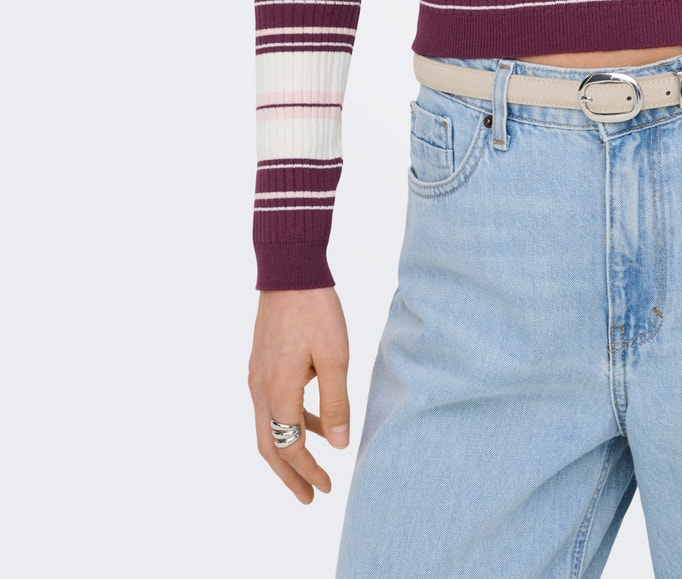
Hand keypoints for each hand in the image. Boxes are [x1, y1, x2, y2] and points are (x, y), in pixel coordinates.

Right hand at [248, 286, 351, 502]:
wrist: (289, 270)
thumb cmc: (316, 311)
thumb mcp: (335, 358)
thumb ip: (335, 404)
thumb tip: (337, 447)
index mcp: (277, 392)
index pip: (289, 447)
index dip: (308, 472)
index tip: (326, 489)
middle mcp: (260, 389)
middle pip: (270, 447)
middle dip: (290, 475)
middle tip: (310, 497)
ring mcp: (257, 376)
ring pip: (268, 427)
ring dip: (289, 449)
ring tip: (314, 466)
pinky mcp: (261, 363)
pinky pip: (272, 405)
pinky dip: (290, 421)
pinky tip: (314, 421)